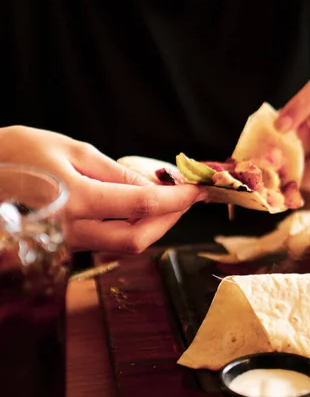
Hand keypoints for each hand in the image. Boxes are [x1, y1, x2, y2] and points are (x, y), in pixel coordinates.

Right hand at [0, 126, 205, 252]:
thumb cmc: (23, 151)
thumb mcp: (74, 150)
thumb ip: (116, 173)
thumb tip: (155, 187)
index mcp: (76, 200)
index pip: (142, 206)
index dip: (177, 199)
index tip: (199, 189)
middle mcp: (73, 230)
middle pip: (138, 239)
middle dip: (172, 220)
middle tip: (189, 197)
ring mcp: (69, 242)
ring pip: (125, 246)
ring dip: (156, 226)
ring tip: (171, 200)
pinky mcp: (67, 243)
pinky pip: (110, 242)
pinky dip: (134, 228)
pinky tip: (142, 208)